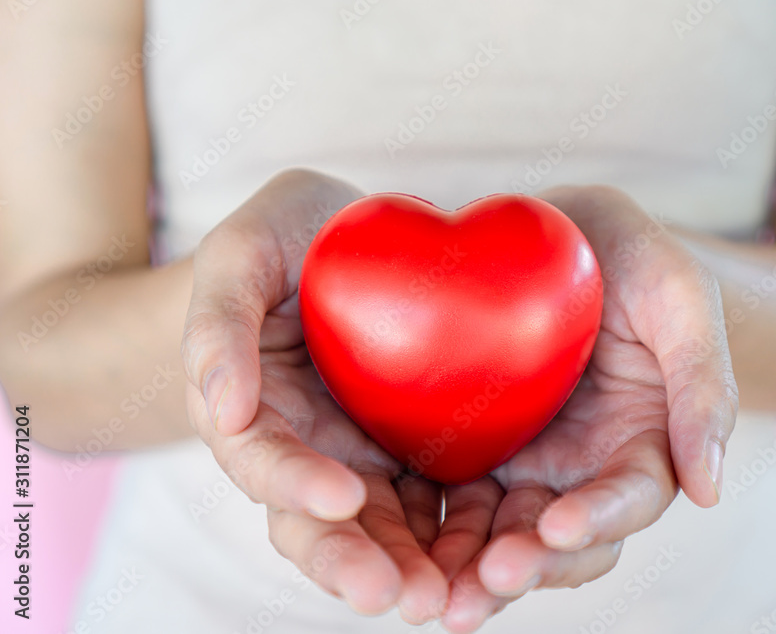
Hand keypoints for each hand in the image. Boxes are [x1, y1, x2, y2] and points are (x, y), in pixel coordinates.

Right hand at [181, 170, 449, 622]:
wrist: (341, 236)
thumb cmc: (280, 238)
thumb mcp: (238, 255)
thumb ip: (219, 323)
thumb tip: (224, 409)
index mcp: (250, 413)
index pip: (264, 462)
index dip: (295, 483)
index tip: (344, 494)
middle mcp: (307, 449)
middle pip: (321, 524)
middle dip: (359, 563)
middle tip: (405, 597)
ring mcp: (364, 454)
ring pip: (386, 528)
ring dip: (416, 568)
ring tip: (454, 602)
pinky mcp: (417, 448)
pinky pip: (438, 500)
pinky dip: (461, 535)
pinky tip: (499, 555)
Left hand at [437, 185, 738, 631]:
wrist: (570, 234)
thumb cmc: (637, 260)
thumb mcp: (681, 300)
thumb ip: (703, 386)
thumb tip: (711, 492)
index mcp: (641, 443)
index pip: (629, 496)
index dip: (600, 517)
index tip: (560, 525)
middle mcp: (582, 467)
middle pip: (562, 537)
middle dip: (530, 564)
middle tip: (487, 580)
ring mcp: (524, 460)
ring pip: (501, 532)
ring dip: (472, 568)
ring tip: (438, 596)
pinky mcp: (473, 445)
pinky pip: (451, 496)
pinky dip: (431, 531)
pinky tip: (400, 550)